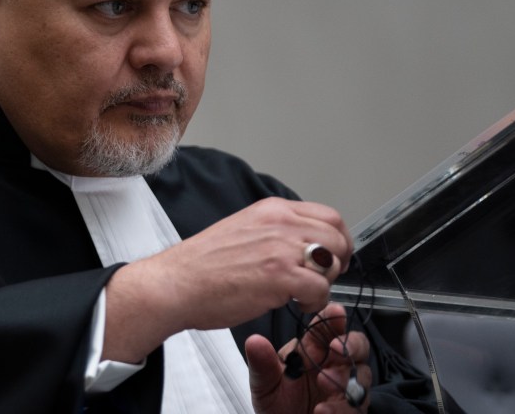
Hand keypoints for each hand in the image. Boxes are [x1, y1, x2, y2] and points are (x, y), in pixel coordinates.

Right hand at [103, 197, 352, 362]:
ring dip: (325, 282)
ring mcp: (281, 248)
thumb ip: (274, 231)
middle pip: (338, 237)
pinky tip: (297, 304)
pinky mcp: (279, 276)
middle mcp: (280, 223)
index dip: (337, 239)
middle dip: (337, 262)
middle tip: (322, 278)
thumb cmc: (202, 264)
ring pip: (333, 261)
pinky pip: (320, 289)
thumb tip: (301, 244)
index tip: (332, 256)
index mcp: (272, 210)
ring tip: (304, 293)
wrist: (176, 283)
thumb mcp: (243, 229)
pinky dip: (316, 302)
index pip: (328, 216)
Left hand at [246, 303, 370, 413]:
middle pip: (356, 346)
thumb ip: (262, 365)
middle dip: (351, 344)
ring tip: (324, 381)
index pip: (327, 326)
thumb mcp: (264, 384)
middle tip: (337, 349)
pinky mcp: (351, 410)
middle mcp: (333, 365)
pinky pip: (356, 406)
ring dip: (345, 378)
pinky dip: (341, 408)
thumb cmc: (276, 404)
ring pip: (362, 375)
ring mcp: (344, 388)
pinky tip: (323, 409)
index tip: (336, 312)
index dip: (334, 317)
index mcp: (312, 350)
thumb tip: (254, 341)